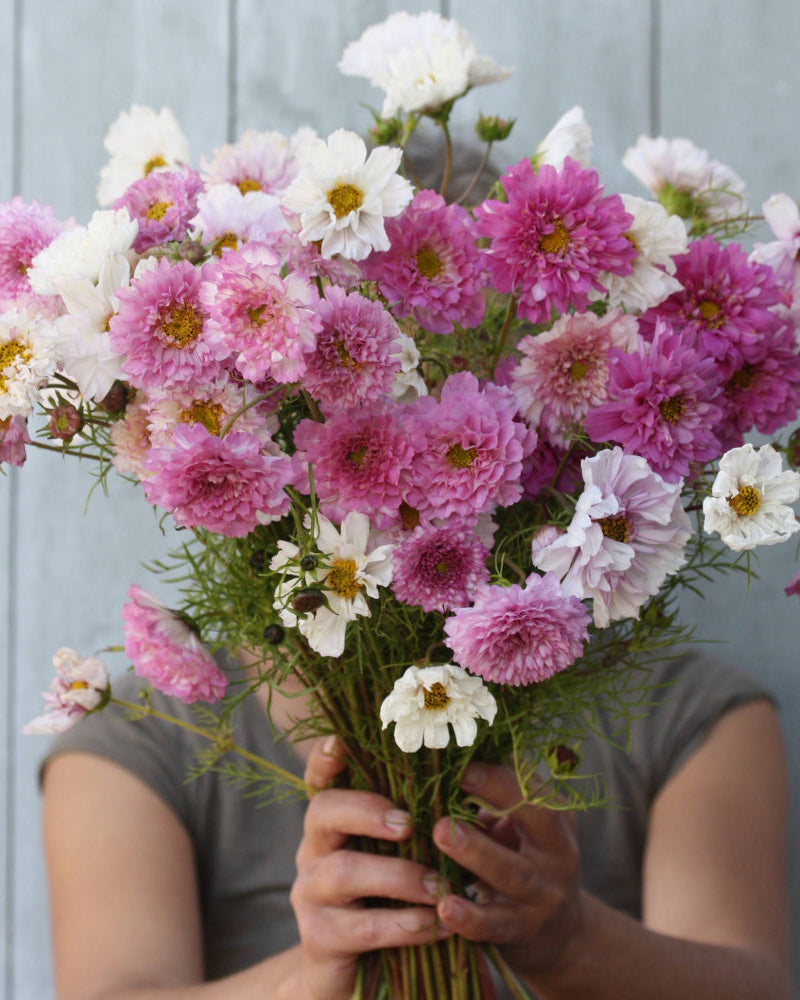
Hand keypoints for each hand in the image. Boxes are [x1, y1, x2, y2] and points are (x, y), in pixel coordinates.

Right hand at [290, 737, 452, 999]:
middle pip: (323, 811)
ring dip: (397, 875)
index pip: (321, 778)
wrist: (358, 974)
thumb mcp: (397, 852)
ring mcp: (310, 893)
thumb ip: (416, 816)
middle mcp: (314, 848)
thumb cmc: (388, 896)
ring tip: (440, 885)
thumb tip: (467, 770)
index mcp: (333, 819)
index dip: (328, 758)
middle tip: (409, 822)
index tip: (344, 740)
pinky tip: (436, 924)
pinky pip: (359, 927)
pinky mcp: (319, 938)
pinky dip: (403, 924)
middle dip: (366, 809)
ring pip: (343, 871)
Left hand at [432, 762, 583, 981]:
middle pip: (538, 817)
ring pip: (514, 872)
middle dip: (498, 794)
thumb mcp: (522, 830)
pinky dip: (470, 917)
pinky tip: (445, 906)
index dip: (498, 771)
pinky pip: (496, 925)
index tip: (461, 759)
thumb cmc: (525, 862)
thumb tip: (448, 756)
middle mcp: (558, 853)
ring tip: (441, 833)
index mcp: (556, 818)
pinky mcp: (525, 932)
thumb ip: (495, 800)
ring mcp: (544, 895)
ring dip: (476, 852)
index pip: (534, 784)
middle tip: (456, 780)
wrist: (560, 936)